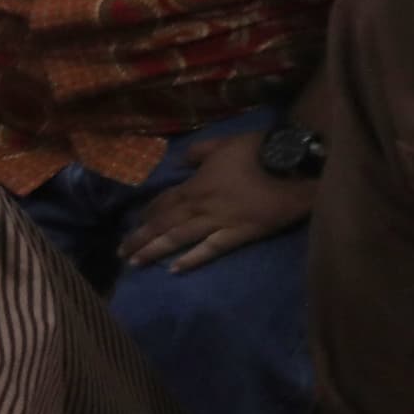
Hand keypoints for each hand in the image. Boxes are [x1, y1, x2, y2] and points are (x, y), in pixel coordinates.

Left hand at [120, 130, 314, 271]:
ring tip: (135, 263)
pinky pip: (210, 249)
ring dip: (154, 250)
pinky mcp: (240, 233)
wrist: (294, 164)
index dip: (148, 213)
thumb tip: (180, 160)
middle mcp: (200, 205)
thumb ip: (198, 151)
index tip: (136, 224)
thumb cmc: (258, 150)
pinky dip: (191, 259)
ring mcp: (219, 221)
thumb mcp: (222, 143)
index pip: (164, 202)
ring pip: (178, 238)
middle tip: (120, 252)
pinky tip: (174, 269)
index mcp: (195, 184)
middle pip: (163, 223)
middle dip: (140, 238)